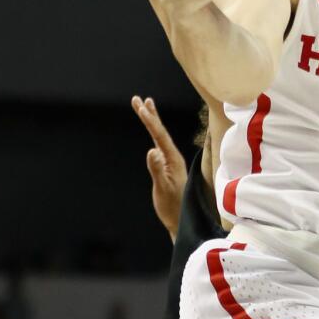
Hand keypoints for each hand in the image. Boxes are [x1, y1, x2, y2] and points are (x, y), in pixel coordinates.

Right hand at [131, 94, 186, 240]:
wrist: (182, 220)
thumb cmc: (172, 206)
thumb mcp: (162, 189)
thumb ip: (157, 170)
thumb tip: (151, 150)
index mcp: (172, 159)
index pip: (159, 135)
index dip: (149, 120)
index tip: (140, 106)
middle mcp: (173, 156)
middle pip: (160, 130)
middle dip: (149, 114)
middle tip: (137, 99)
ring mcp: (170, 161)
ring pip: (160, 135)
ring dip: (152, 120)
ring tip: (145, 106)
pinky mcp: (167, 166)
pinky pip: (159, 143)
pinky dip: (154, 133)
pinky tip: (152, 131)